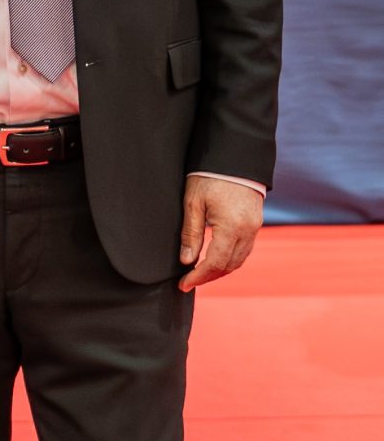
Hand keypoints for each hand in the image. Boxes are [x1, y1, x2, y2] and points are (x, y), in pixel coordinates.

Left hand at [178, 176, 262, 291]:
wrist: (235, 157)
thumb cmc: (209, 177)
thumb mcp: (193, 203)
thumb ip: (191, 233)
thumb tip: (186, 260)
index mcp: (232, 227)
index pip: (215, 263)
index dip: (198, 276)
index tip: (183, 284)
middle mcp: (248, 231)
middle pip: (229, 265)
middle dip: (208, 277)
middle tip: (188, 281)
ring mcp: (255, 227)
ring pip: (239, 259)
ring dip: (220, 270)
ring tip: (199, 274)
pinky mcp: (256, 222)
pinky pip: (245, 249)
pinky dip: (230, 258)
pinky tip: (215, 259)